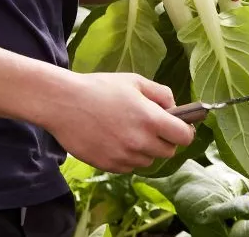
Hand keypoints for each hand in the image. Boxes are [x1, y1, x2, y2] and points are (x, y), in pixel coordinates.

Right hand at [42, 72, 195, 172]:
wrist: (63, 103)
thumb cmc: (98, 88)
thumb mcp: (133, 81)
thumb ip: (160, 93)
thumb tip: (173, 107)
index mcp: (151, 119)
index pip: (184, 137)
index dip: (185, 131)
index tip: (180, 126)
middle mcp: (141, 142)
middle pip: (168, 151)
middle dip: (165, 140)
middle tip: (151, 127)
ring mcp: (125, 157)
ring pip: (148, 160)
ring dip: (145, 149)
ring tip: (127, 131)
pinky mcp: (109, 166)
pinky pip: (129, 167)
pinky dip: (127, 157)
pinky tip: (113, 139)